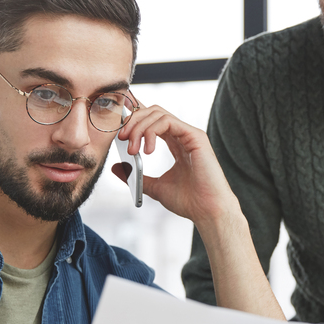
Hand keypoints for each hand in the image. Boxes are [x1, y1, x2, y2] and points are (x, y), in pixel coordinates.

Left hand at [115, 104, 236, 226]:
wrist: (207, 211)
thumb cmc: (188, 201)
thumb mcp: (155, 186)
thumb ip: (137, 175)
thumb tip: (116, 167)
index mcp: (175, 143)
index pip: (152, 120)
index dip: (134, 118)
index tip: (118, 131)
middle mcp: (182, 135)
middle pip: (152, 112)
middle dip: (133, 121)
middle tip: (121, 139)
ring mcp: (190, 134)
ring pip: (158, 113)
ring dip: (139, 127)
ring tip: (133, 149)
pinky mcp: (195, 136)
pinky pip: (168, 121)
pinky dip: (152, 131)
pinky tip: (147, 150)